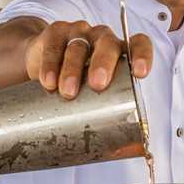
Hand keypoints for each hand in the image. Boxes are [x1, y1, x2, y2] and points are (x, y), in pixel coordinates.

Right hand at [23, 20, 152, 99]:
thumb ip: (106, 111)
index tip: (140, 73)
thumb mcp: (94, 92)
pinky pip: (53, 46)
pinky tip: (48, 81)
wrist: (41, 59)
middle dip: (103, 64)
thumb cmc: (77, 79)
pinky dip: (50, 64)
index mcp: (119, 51)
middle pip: (107, 44)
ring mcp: (78, 33)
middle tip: (98, 85)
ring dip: (73, 69)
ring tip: (68, 92)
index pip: (138, 43)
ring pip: (78, 47)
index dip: (142, 55)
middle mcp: (102, 38)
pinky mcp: (55, 33)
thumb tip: (120, 150)